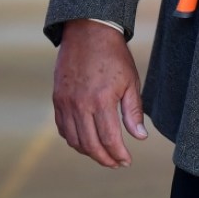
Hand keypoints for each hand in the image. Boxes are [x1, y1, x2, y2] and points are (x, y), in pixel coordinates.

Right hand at [52, 19, 147, 167]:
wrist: (88, 33)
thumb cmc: (115, 57)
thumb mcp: (131, 82)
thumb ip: (133, 112)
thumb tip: (140, 137)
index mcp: (102, 100)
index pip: (109, 139)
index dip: (118, 154)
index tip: (126, 161)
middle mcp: (80, 105)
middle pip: (90, 144)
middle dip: (104, 158)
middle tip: (116, 163)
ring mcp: (66, 103)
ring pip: (74, 140)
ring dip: (88, 152)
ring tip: (103, 155)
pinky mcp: (58, 99)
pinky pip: (63, 128)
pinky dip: (74, 139)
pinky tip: (86, 141)